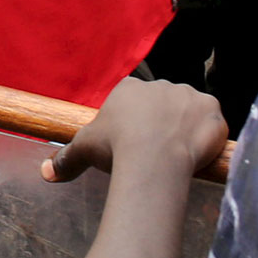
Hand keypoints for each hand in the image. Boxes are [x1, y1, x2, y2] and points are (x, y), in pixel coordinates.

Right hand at [47, 77, 228, 182]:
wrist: (153, 159)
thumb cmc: (115, 148)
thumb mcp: (84, 150)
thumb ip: (66, 159)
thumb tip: (45, 172)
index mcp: (130, 88)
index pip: (133, 99)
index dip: (134, 121)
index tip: (133, 142)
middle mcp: (161, 84)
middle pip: (163, 103)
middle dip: (162, 123)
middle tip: (156, 152)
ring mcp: (190, 95)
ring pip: (189, 111)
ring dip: (186, 127)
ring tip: (178, 155)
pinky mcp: (212, 109)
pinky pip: (213, 122)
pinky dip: (209, 136)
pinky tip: (199, 153)